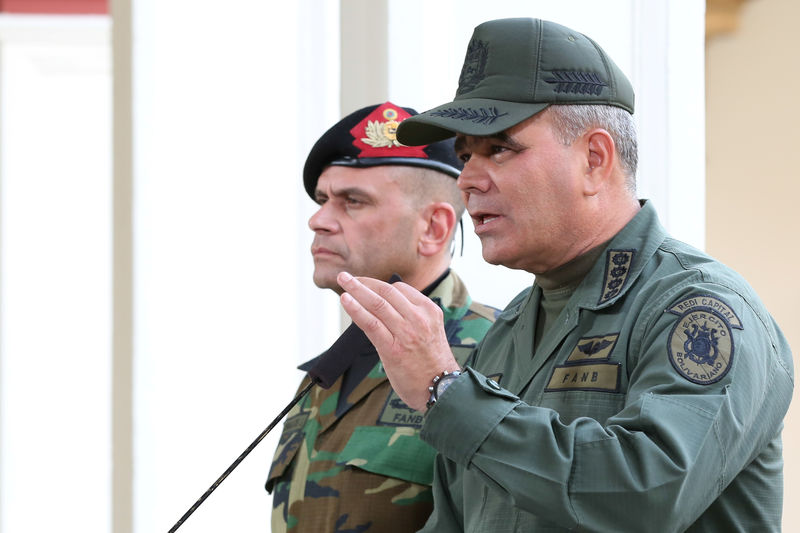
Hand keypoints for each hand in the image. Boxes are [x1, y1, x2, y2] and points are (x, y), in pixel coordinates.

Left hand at [337, 271, 459, 411]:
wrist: (441, 389)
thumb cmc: (432, 362)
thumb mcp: (430, 331)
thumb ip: (412, 317)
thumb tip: (384, 306)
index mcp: (430, 311)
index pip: (400, 289)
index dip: (378, 285)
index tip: (364, 284)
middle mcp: (419, 318)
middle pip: (386, 292)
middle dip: (364, 282)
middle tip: (347, 278)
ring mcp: (406, 333)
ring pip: (377, 303)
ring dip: (356, 289)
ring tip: (342, 281)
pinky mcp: (392, 349)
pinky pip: (371, 323)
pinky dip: (356, 309)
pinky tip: (346, 300)